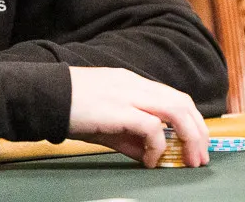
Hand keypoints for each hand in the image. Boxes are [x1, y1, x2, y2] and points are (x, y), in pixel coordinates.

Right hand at [67, 66, 208, 167]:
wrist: (44, 96)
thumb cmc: (69, 107)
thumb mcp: (105, 123)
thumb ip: (129, 137)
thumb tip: (149, 156)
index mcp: (132, 83)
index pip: (174, 97)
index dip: (191, 120)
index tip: (196, 144)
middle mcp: (135, 84)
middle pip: (182, 102)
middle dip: (198, 131)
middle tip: (200, 157)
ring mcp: (128, 94)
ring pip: (175, 109)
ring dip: (189, 136)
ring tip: (188, 159)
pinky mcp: (119, 108)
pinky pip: (151, 127)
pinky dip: (158, 146)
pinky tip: (150, 161)